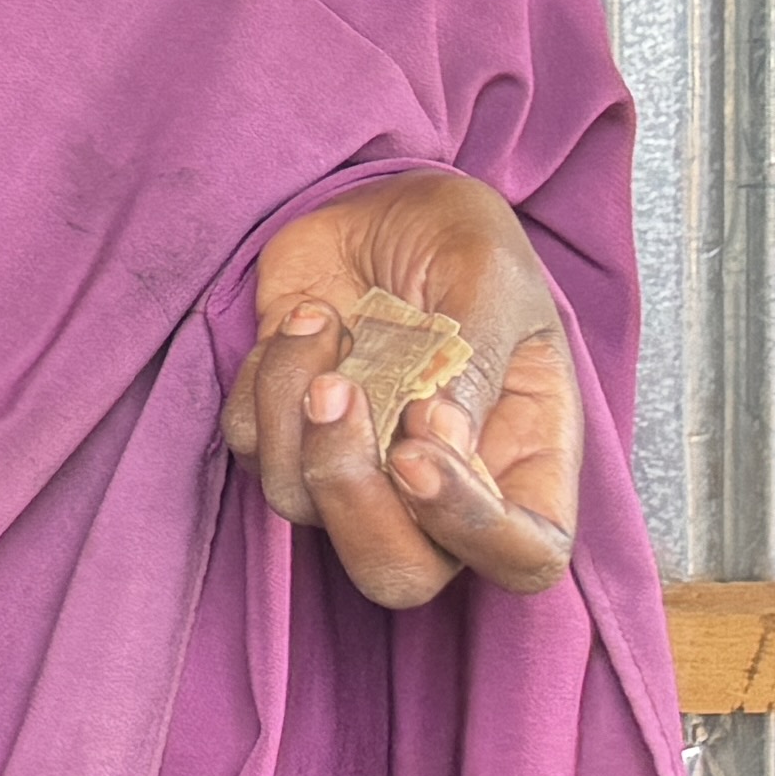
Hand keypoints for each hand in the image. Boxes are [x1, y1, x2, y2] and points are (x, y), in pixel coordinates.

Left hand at [221, 172, 581, 609]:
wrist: (387, 201)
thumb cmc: (462, 239)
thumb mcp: (490, 276)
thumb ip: (473, 358)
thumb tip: (439, 437)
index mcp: (524, 457)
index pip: (522, 558)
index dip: (468, 529)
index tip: (416, 447)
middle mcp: (442, 484)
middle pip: (395, 574)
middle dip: (350, 499)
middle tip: (338, 395)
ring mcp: (360, 465)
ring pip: (301, 506)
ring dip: (292, 411)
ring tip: (324, 323)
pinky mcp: (287, 431)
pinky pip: (250, 447)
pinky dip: (260, 384)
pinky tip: (302, 322)